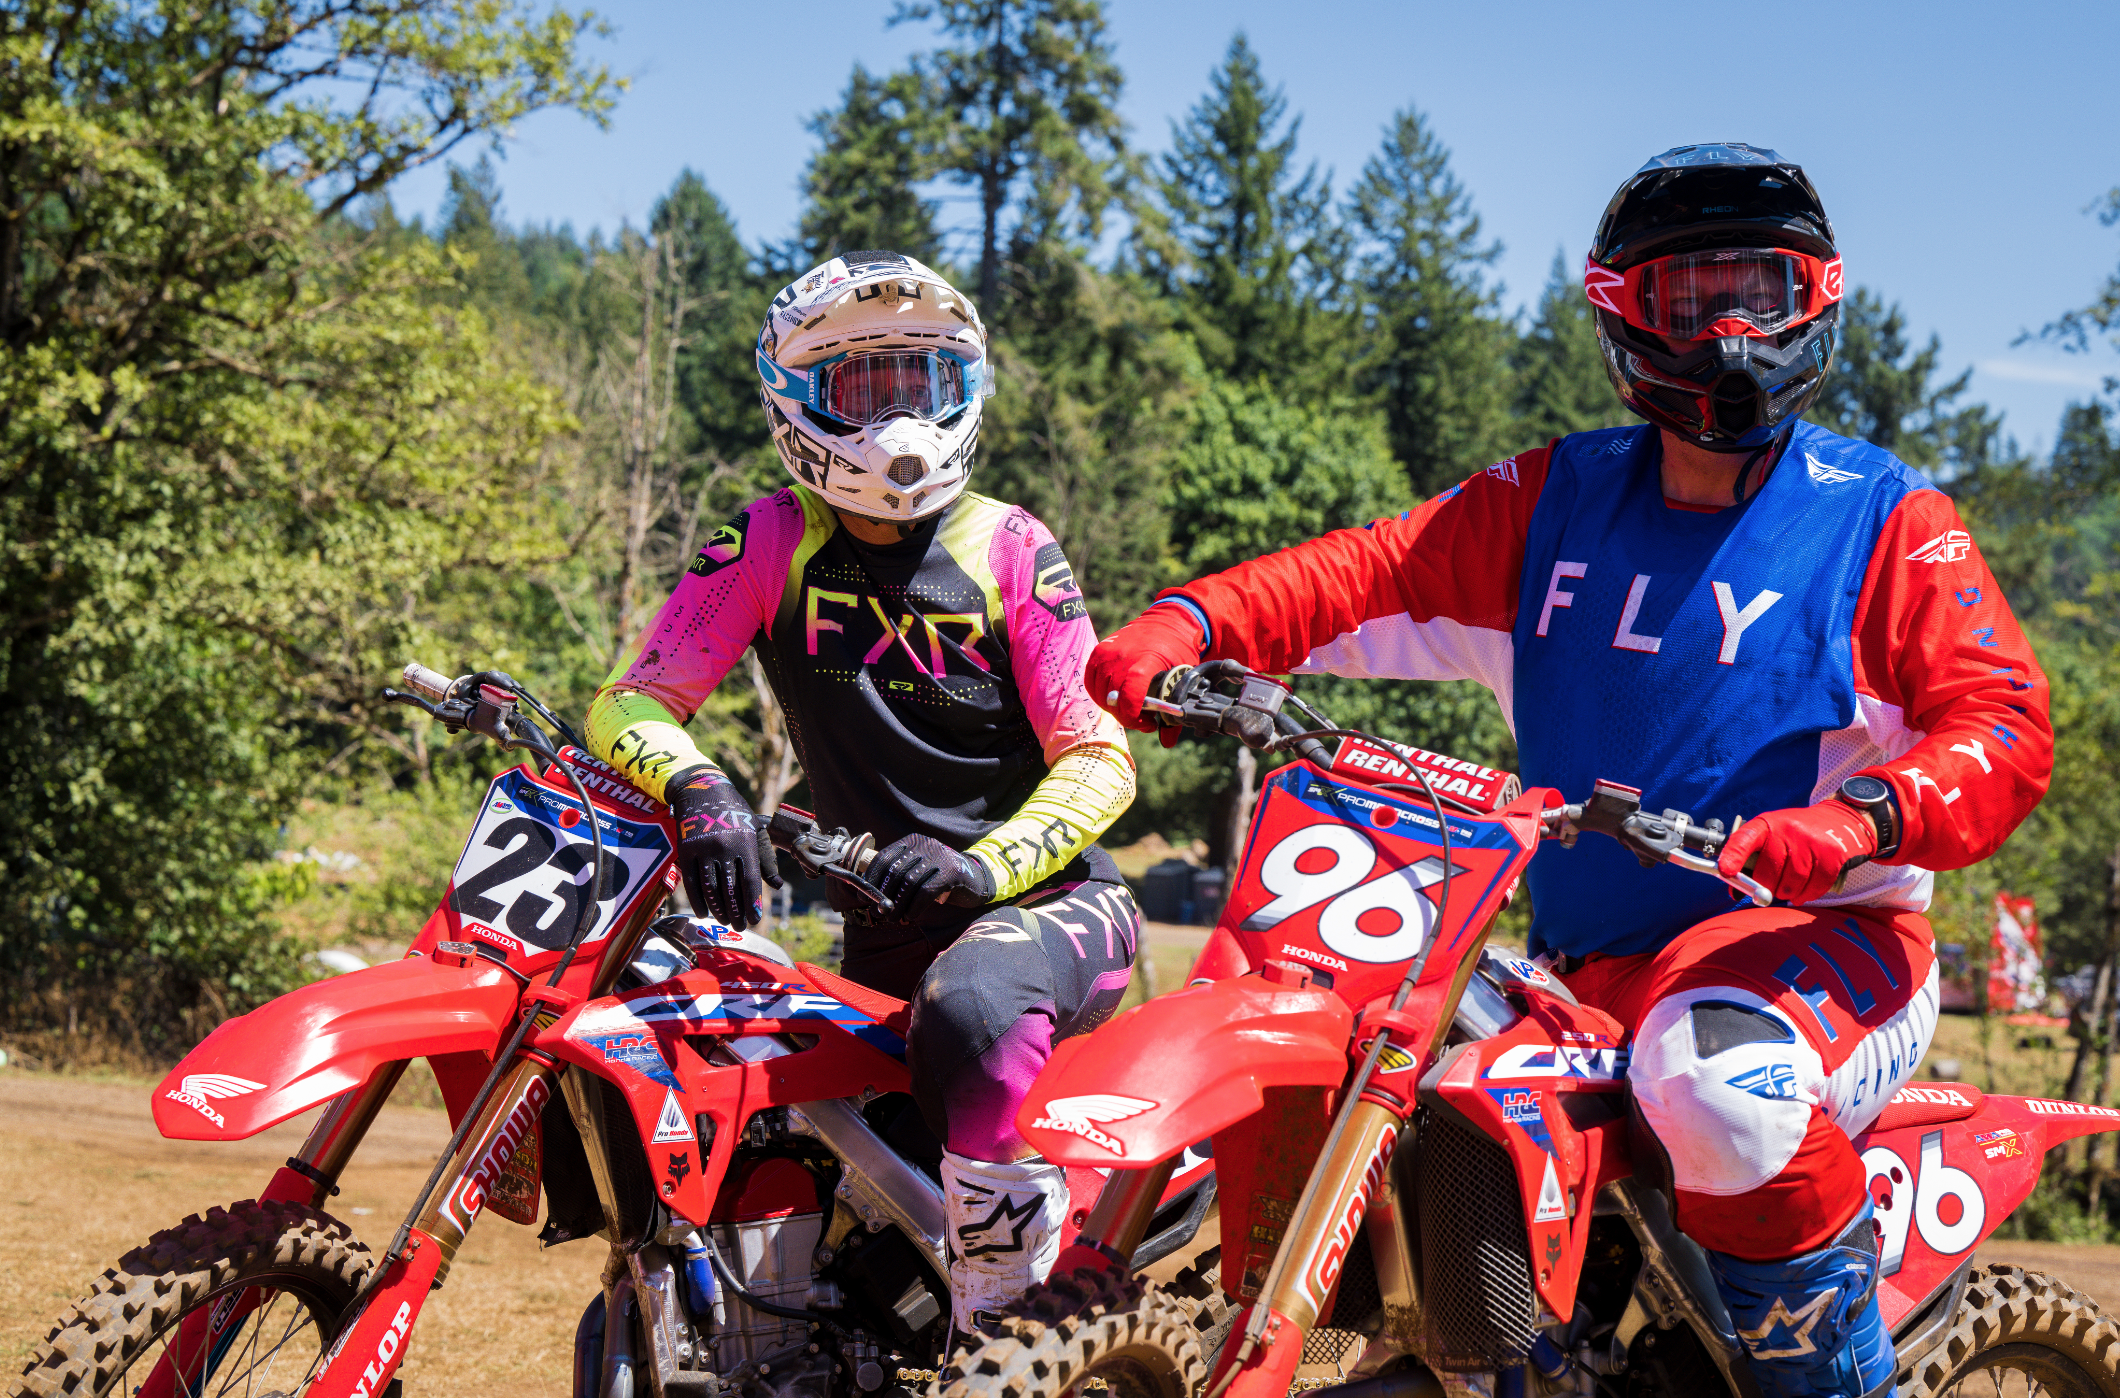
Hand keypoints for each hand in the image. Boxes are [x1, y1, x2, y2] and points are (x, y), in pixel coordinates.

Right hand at [667, 767, 781, 928]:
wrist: (702, 791)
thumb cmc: (734, 813)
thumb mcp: (754, 829)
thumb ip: (764, 858)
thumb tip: (776, 885)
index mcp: (745, 842)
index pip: (750, 880)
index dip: (752, 903)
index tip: (754, 919)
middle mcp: (725, 847)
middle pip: (730, 889)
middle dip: (736, 912)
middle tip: (739, 926)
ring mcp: (704, 850)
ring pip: (710, 888)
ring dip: (718, 909)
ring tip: (724, 921)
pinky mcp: (686, 851)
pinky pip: (691, 882)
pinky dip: (697, 901)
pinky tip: (704, 912)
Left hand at [869, 834, 994, 916]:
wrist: (977, 879)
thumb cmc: (941, 879)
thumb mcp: (918, 871)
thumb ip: (898, 877)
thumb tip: (869, 895)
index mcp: (913, 842)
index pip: (883, 858)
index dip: (870, 879)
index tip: (863, 896)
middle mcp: (925, 845)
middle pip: (895, 872)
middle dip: (883, 896)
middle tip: (879, 913)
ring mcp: (940, 856)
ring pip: (909, 883)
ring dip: (898, 905)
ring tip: (894, 919)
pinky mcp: (952, 871)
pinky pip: (926, 892)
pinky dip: (915, 907)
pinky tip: (911, 916)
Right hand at [1085, 602, 1206, 744]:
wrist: (1169, 620)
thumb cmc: (1179, 650)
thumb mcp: (1184, 679)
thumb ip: (1174, 711)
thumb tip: (1167, 741)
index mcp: (1145, 663)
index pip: (1128, 698)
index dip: (1133, 718)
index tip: (1147, 723)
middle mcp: (1121, 657)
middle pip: (1113, 701)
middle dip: (1127, 716)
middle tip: (1142, 717)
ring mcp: (1107, 652)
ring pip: (1099, 694)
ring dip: (1112, 705)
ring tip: (1129, 704)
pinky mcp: (1099, 650)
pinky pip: (1090, 680)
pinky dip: (1100, 692)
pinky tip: (1115, 694)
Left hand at [1718, 801, 1877, 904]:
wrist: (1838, 820)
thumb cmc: (1795, 835)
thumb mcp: (1771, 836)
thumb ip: (1751, 860)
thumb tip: (1735, 891)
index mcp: (1767, 824)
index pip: (1744, 839)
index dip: (1733, 856)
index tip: (1726, 872)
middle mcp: (1788, 830)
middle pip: (1768, 872)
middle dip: (1765, 886)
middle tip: (1769, 888)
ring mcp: (1811, 842)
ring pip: (1791, 883)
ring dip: (1786, 894)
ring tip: (1786, 890)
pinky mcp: (1832, 855)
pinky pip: (1814, 887)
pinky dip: (1806, 895)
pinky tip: (1803, 892)